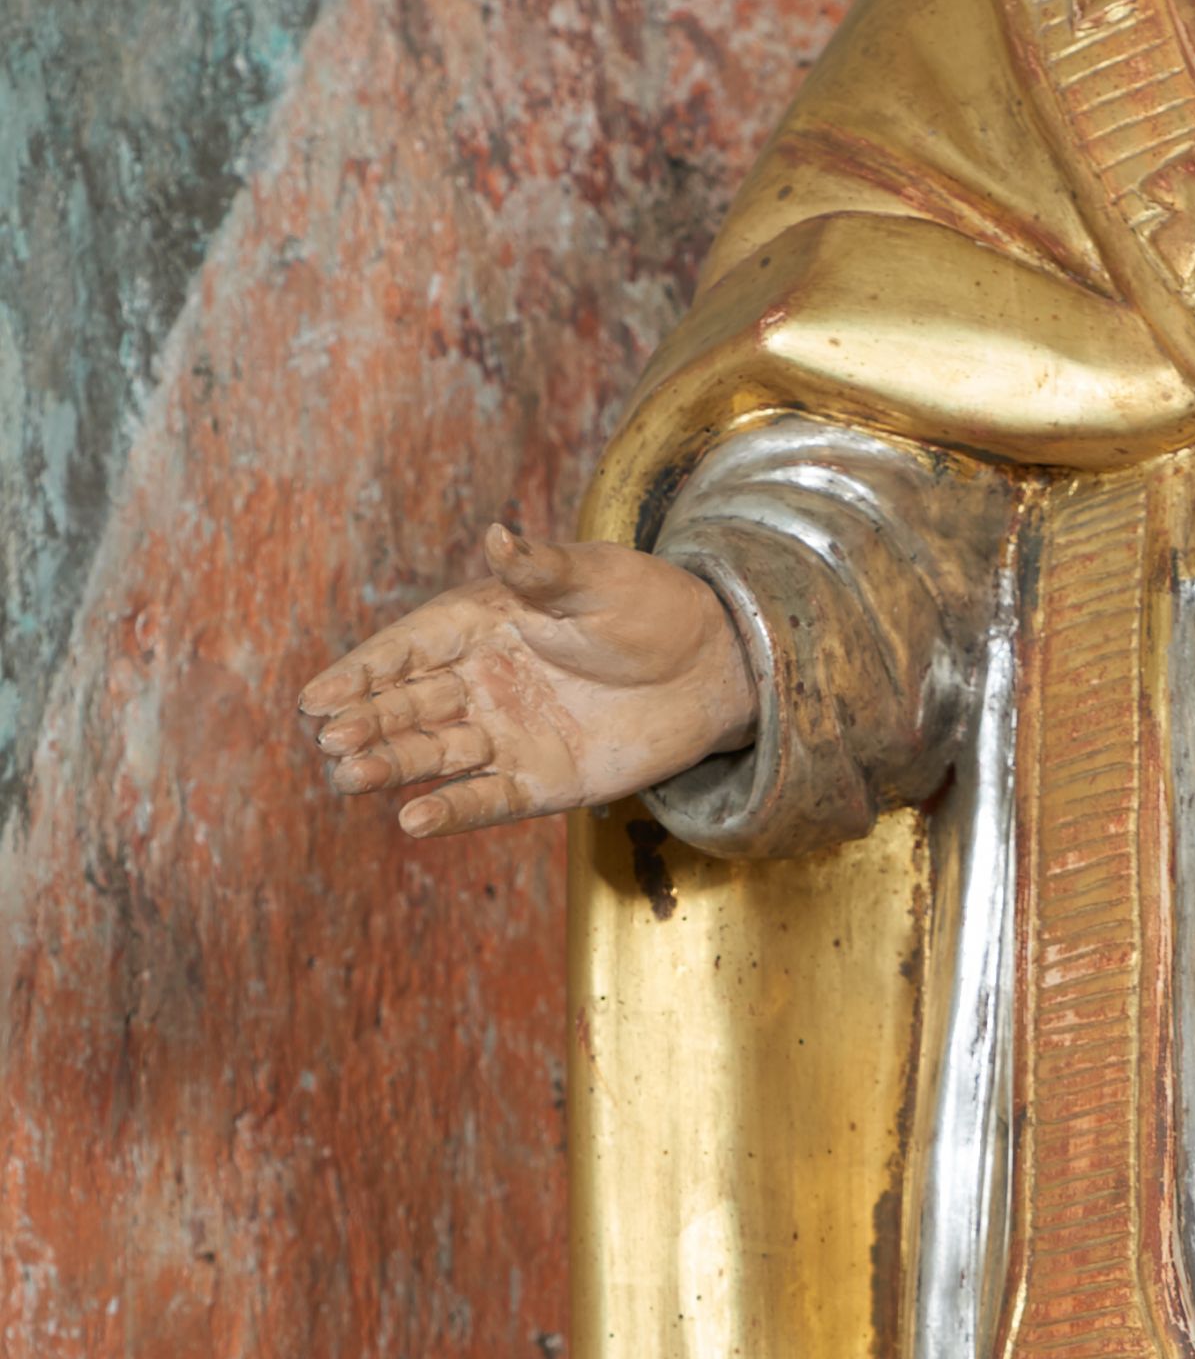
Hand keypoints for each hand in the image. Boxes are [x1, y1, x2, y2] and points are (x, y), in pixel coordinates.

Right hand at [299, 526, 755, 840]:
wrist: (714, 665)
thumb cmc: (650, 606)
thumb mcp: (598, 579)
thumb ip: (544, 570)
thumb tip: (499, 538)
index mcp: (481, 622)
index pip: (406, 649)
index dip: (361, 673)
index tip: (316, 698)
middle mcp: (480, 680)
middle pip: (407, 705)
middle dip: (365, 722)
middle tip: (330, 740)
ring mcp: (505, 732)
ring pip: (432, 754)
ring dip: (391, 766)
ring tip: (349, 777)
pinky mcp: (538, 780)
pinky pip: (483, 798)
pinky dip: (449, 810)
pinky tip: (410, 821)